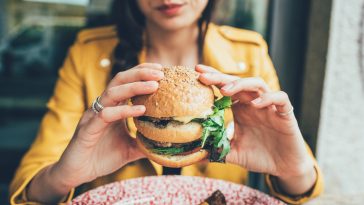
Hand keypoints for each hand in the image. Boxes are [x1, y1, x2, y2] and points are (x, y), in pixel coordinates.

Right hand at [28, 63, 163, 202]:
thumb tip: (166, 143)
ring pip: (113, 93)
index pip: (127, 82)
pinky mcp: (88, 129)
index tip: (161, 70)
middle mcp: (102, 106)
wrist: (78, 173)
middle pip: (120, 80)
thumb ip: (145, 143)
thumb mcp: (130, 149)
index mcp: (112, 107)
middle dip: (140, 73)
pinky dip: (124, 110)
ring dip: (134, 86)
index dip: (142, 72)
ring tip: (154, 86)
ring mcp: (94, 116)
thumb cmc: (102, 157)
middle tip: (160, 73)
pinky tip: (141, 110)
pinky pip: (106, 115)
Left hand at [196, 65, 315, 194]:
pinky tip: (255, 104)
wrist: (283, 167)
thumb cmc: (259, 156)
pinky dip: (268, 98)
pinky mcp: (285, 113)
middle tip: (203, 76)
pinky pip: (280, 98)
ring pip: (258, 84)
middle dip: (220, 77)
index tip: (197, 72)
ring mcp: (270, 106)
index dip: (213, 78)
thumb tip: (194, 155)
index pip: (225, 87)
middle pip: (237, 82)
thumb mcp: (233, 153)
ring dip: (241, 84)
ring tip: (226, 89)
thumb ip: (216, 150)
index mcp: (240, 109)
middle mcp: (254, 103)